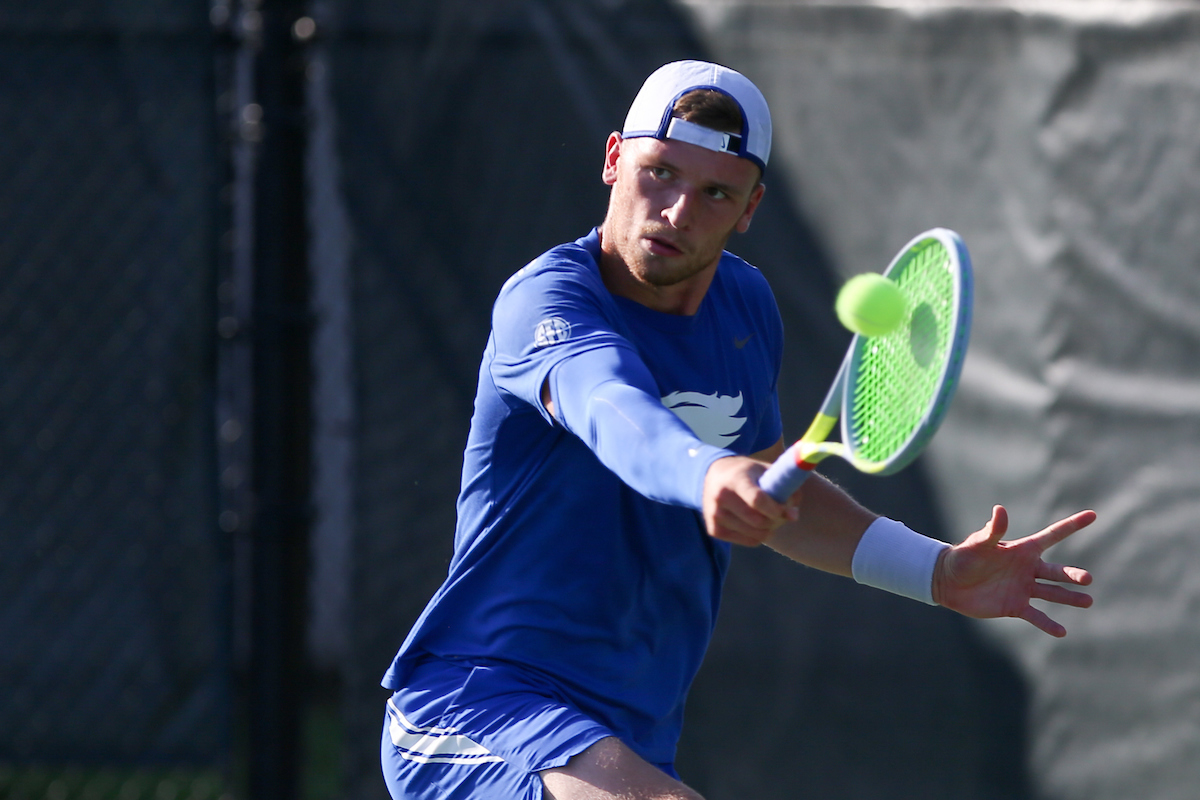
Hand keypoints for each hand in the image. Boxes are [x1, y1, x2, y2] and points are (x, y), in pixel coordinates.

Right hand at [702, 455, 797, 546]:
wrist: (712, 475)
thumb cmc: (746, 473)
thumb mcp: (764, 471)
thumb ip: (784, 488)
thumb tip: (794, 515)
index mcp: (735, 479)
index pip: (757, 500)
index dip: (776, 508)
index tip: (786, 508)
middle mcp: (721, 498)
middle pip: (758, 521)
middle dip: (777, 520)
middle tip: (782, 513)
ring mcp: (715, 515)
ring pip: (756, 534)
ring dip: (770, 529)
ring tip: (770, 517)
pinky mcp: (714, 530)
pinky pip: (749, 541)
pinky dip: (760, 535)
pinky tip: (757, 523)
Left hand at [933, 505, 1094, 636]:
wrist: (947, 582)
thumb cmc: (962, 557)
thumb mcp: (978, 544)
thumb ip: (993, 531)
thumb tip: (1000, 510)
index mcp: (1022, 550)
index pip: (1053, 535)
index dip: (1072, 525)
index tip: (1092, 515)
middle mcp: (1028, 569)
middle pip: (1056, 571)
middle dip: (1072, 575)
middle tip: (1087, 579)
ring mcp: (1023, 588)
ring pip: (1052, 593)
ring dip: (1069, 598)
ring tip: (1087, 601)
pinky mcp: (1015, 606)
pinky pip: (1036, 616)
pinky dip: (1048, 624)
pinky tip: (1061, 632)